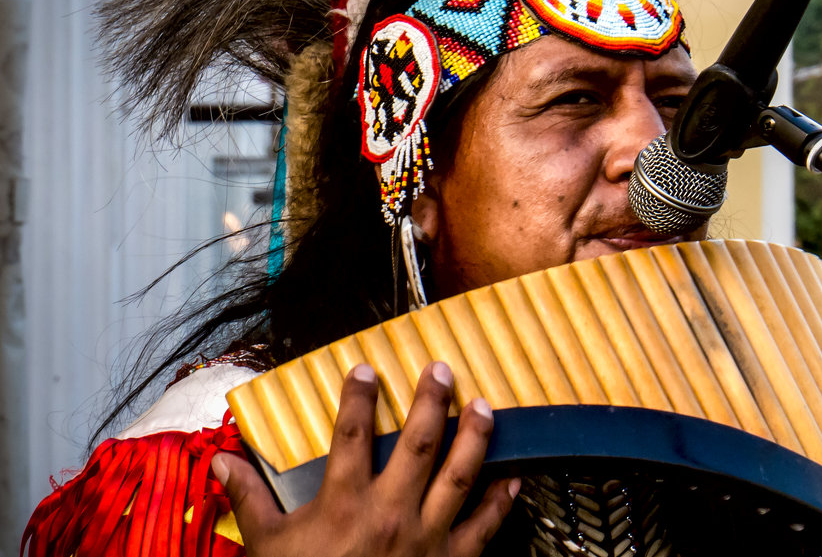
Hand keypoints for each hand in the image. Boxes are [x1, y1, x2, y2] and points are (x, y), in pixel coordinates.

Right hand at [212, 362, 519, 556]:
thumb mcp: (265, 547)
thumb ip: (249, 499)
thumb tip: (222, 463)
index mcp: (344, 504)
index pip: (352, 435)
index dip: (359, 398)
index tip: (366, 368)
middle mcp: (391, 514)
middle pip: (418, 443)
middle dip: (432, 401)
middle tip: (440, 370)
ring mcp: (426, 538)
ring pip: (459, 475)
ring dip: (475, 437)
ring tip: (484, 406)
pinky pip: (484, 527)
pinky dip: (501, 502)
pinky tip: (514, 477)